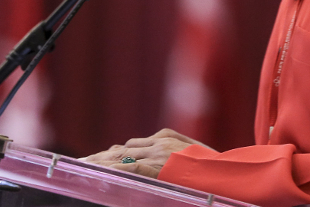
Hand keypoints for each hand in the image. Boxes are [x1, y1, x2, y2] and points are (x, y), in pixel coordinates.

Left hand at [79, 128, 213, 178]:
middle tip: (82, 162)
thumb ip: (176, 151)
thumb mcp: (195, 155)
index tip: (100, 158)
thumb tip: (162, 159)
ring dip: (99, 162)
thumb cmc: (215, 167)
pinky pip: (128, 168)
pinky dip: (111, 170)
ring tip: (82, 167)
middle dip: (101, 157)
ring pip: (120, 155)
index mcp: (167, 137)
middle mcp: (159, 142)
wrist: (228, 171)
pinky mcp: (157, 166)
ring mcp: (158, 153)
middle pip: (122, 149)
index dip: (115, 153)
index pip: (134, 144)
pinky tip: (97, 174)